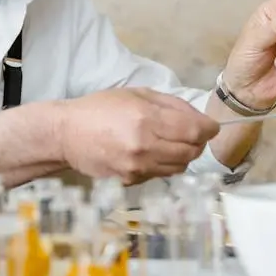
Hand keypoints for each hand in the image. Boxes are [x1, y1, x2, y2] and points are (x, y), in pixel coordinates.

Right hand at [57, 88, 219, 184]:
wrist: (66, 134)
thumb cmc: (100, 108)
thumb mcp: (135, 94)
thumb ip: (170, 104)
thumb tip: (198, 118)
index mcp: (147, 118)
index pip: (195, 130)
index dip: (209, 129)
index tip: (209, 126)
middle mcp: (145, 145)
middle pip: (192, 151)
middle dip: (197, 142)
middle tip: (190, 134)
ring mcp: (138, 166)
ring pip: (180, 167)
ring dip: (182, 155)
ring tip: (169, 144)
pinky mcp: (131, 181)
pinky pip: (160, 175)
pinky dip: (163, 165)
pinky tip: (150, 154)